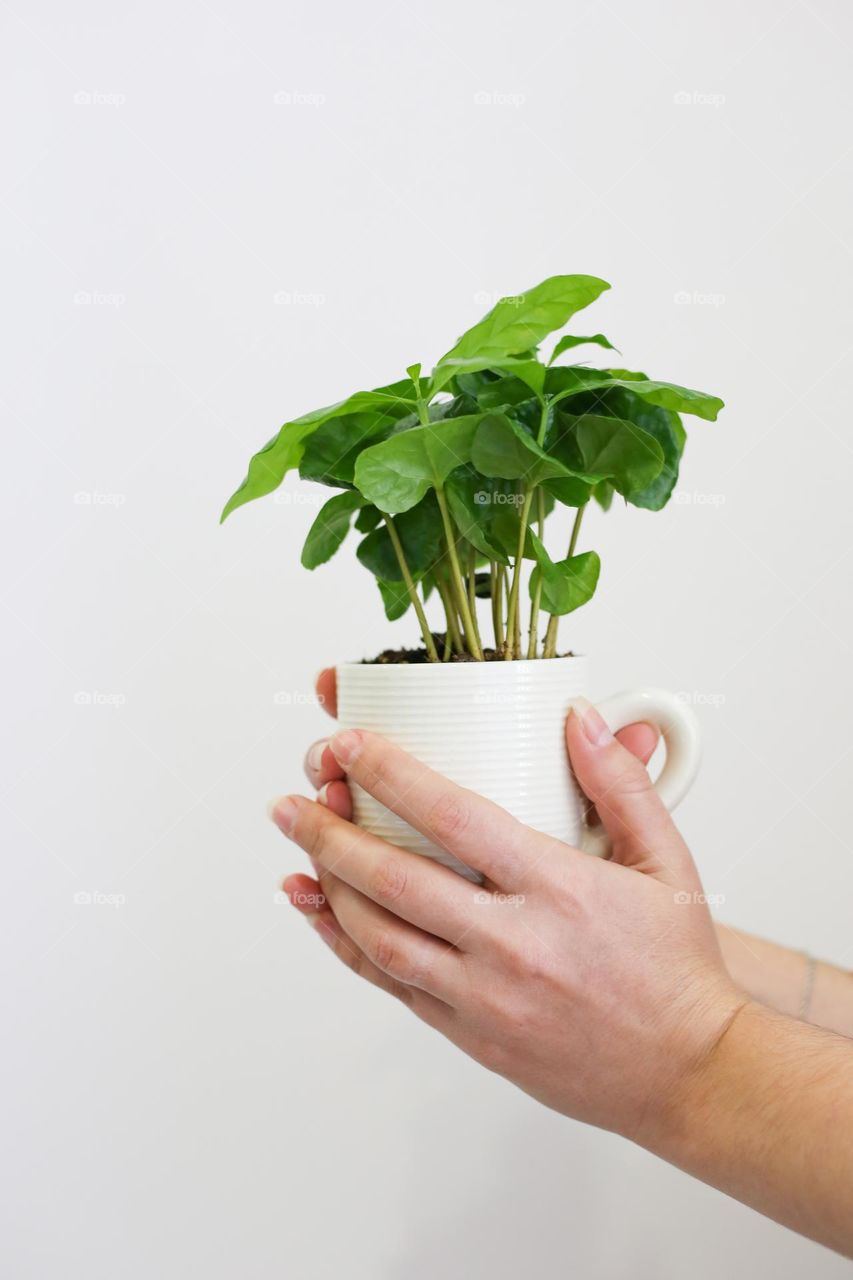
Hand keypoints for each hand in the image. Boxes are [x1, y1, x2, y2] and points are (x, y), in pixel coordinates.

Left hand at [272, 675, 747, 1143]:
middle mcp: (513, 944)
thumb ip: (621, 784)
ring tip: (299, 847)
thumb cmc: (676, 966)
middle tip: (292, 799)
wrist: (689, 1072)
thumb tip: (580, 717)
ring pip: (380, 937)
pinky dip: (348, 946)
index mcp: (558, 889)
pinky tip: (323, 914)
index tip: (348, 744)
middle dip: (330, 831)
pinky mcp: (473, 1038)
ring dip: (329, 887)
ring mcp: (485, 998)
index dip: (390, 775)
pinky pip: (392, 986)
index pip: (454, 817)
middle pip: (395, 879)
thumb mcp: (667, 862)